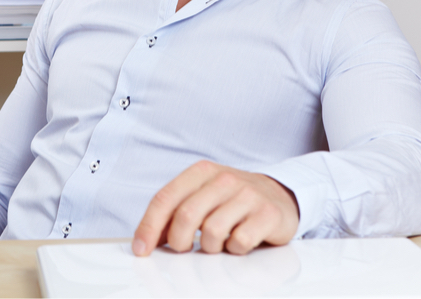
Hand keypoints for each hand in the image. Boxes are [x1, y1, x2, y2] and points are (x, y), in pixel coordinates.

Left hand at [132, 160, 298, 255]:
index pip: (165, 198)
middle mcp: (224, 179)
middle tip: (183, 248)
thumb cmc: (232, 199)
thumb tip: (146, 239)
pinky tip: (238, 241)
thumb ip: (174, 213)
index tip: (141, 249)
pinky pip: (240, 242)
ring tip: (218, 242)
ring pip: (212, 232)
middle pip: (186, 216)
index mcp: (201, 172)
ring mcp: (248, 195)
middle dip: (178, 241)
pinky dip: (234, 249)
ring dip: (210, 247)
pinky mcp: (268, 214)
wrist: (279, 194)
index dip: (149, 226)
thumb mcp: (202, 196)